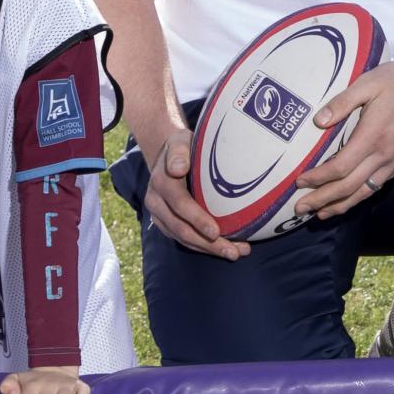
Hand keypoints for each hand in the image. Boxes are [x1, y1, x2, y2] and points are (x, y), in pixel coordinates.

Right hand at [142, 129, 246, 260]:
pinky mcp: (167, 224)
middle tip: (234, 252)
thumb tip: (178, 168)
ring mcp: (160, 216)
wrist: (169, 156)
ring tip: (236, 253)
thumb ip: (179, 152)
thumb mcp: (180, 141)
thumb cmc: (182, 147)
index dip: (197, 219)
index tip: (216, 231)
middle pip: (182, 229)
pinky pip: (185, 239)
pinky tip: (226, 248)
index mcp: (161, 182)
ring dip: (209, 249)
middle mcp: (156, 202)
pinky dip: (205, 246)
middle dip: (208, 244)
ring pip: (184, 238)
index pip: (179, 204)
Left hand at [301, 53, 393, 219]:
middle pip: (349, 187)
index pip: (340, 167)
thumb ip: (342, 102)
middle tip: (301, 209)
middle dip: (323, 200)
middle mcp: (385, 155)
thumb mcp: (368, 82)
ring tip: (321, 214)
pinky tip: (348, 199)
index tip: (299, 182)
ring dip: (341, 205)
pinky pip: (378, 185)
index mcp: (373, 136)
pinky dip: (359, 196)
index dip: (318, 178)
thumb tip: (318, 121)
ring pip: (364, 192)